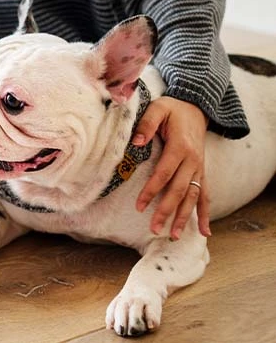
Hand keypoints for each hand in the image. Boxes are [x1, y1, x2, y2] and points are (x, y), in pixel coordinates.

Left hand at [133, 96, 210, 238]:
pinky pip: (206, 195)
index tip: (139, 206)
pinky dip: (204, 214)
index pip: (164, 174)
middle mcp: (193, 161)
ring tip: (173, 235)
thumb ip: (146, 124)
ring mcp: (199, 168)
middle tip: (154, 229)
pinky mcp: (202, 172)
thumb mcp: (158, 109)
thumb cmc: (173, 109)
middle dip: (166, 211)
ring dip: (184, 217)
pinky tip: (204, 231)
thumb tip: (136, 142)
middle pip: (179, 190)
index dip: (151, 191)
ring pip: (193, 197)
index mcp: (180, 147)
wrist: (196, 107)